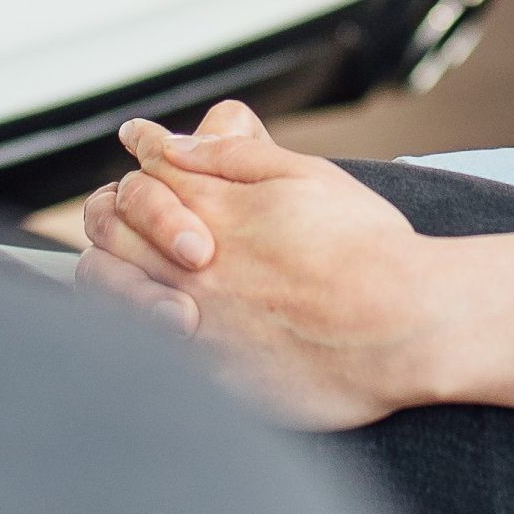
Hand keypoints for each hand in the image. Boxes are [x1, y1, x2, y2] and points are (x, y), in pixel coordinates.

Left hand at [76, 102, 513, 429]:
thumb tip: (157, 138)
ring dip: (117, 278)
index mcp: (216, 210)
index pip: (137, 182)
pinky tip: (172, 325)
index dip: (142, 175)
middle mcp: (192, 267)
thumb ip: (227, 153)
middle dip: (115, 222)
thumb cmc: (366, 249)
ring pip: (109, 294)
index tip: (155, 174)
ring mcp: (194, 324)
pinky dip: (139, 332)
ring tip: (156, 276)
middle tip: (146, 227)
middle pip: (107, 235)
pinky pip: (137, 351)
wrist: (405, 328)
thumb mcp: (303, 175)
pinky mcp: (207, 375)